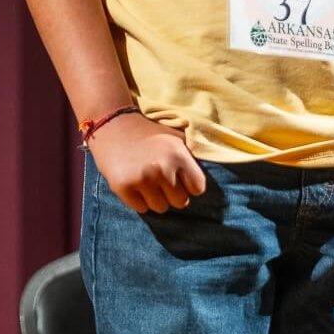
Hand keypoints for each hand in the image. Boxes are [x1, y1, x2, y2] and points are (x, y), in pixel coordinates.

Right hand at [89, 111, 206, 213]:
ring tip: (148, 182)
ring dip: (156, 199)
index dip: (189, 185)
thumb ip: (193, 153)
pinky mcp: (123, 187)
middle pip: (180, 202)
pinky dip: (140, 201)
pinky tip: (135, 184)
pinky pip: (142, 209)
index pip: (198, 188)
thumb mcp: (175, 137)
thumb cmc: (149, 133)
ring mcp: (141, 179)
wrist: (113, 125)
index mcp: (178, 155)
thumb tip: (220, 164)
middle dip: (173, 194)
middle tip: (161, 181)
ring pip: (161, 208)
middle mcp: (162, 168)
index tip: (181, 179)